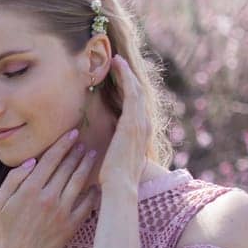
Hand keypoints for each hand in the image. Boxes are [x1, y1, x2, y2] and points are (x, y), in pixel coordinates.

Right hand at [0, 127, 98, 247]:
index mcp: (30, 190)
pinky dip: (93, 192)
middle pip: (67, 167)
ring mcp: (63, 211)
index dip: (63, 144)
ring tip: (92, 155)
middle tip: (83, 142)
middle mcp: (49, 197)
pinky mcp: (72, 225)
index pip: (51, 159)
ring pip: (79, 181)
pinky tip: (96, 185)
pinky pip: (87, 204)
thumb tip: (32, 162)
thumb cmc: (5, 232)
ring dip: (86, 165)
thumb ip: (13, 180)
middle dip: (76, 151)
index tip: (72, 133)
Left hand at [99, 53, 152, 190]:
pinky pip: (131, 93)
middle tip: (118, 61)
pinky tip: (118, 66)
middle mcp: (144, 125)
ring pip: (136, 89)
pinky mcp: (132, 123)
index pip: (135, 105)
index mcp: (140, 134)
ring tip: (117, 59)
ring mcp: (140, 123)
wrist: (119, 187)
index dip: (129, 89)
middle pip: (138, 94)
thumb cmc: (113, 179)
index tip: (119, 77)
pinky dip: (126, 77)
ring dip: (127, 73)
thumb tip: (103, 144)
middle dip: (129, 76)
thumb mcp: (115, 158)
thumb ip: (113, 147)